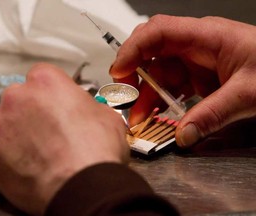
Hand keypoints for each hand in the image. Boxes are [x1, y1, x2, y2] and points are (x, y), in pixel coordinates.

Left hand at [0, 63, 128, 214]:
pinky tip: (20, 164)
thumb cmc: (98, 148)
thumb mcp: (106, 115)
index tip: (57, 104)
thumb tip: (82, 111)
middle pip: (18, 97)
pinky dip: (1, 155)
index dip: (51, 91)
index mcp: (46, 82)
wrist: (85, 186)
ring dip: (10, 129)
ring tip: (31, 147)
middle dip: (30, 109)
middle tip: (46, 129)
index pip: (42, 75)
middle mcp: (16, 98)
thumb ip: (86, 105)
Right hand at [110, 15, 255, 147]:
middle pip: (152, 52)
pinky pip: (172, 86)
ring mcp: (195, 61)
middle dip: (134, 74)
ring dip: (146, 95)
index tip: (119, 72)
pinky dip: (161, 100)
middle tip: (125, 97)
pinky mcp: (198, 76)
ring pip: (159, 73)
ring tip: (140, 118)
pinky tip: (157, 113)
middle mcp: (195, 46)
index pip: (158, 32)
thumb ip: (213, 114)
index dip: (133, 49)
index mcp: (206, 36)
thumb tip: (183, 135)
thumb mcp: (248, 93)